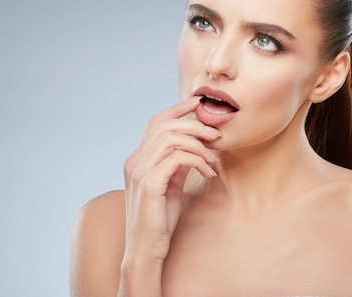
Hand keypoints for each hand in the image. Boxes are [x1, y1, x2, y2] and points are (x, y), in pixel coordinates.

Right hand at [121, 96, 220, 268]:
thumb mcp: (170, 185)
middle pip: (164, 124)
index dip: (178, 108)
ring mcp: (140, 171)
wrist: (146, 249)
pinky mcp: (150, 183)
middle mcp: (135, 161)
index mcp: (137, 159)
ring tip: (213, 158)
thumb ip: (176, 163)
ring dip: (199, 144)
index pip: (156, 121)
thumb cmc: (159, 220)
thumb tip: (195, 145)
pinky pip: (178, 158)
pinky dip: (198, 160)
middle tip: (216, 135)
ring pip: (172, 138)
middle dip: (194, 125)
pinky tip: (208, 172)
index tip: (198, 103)